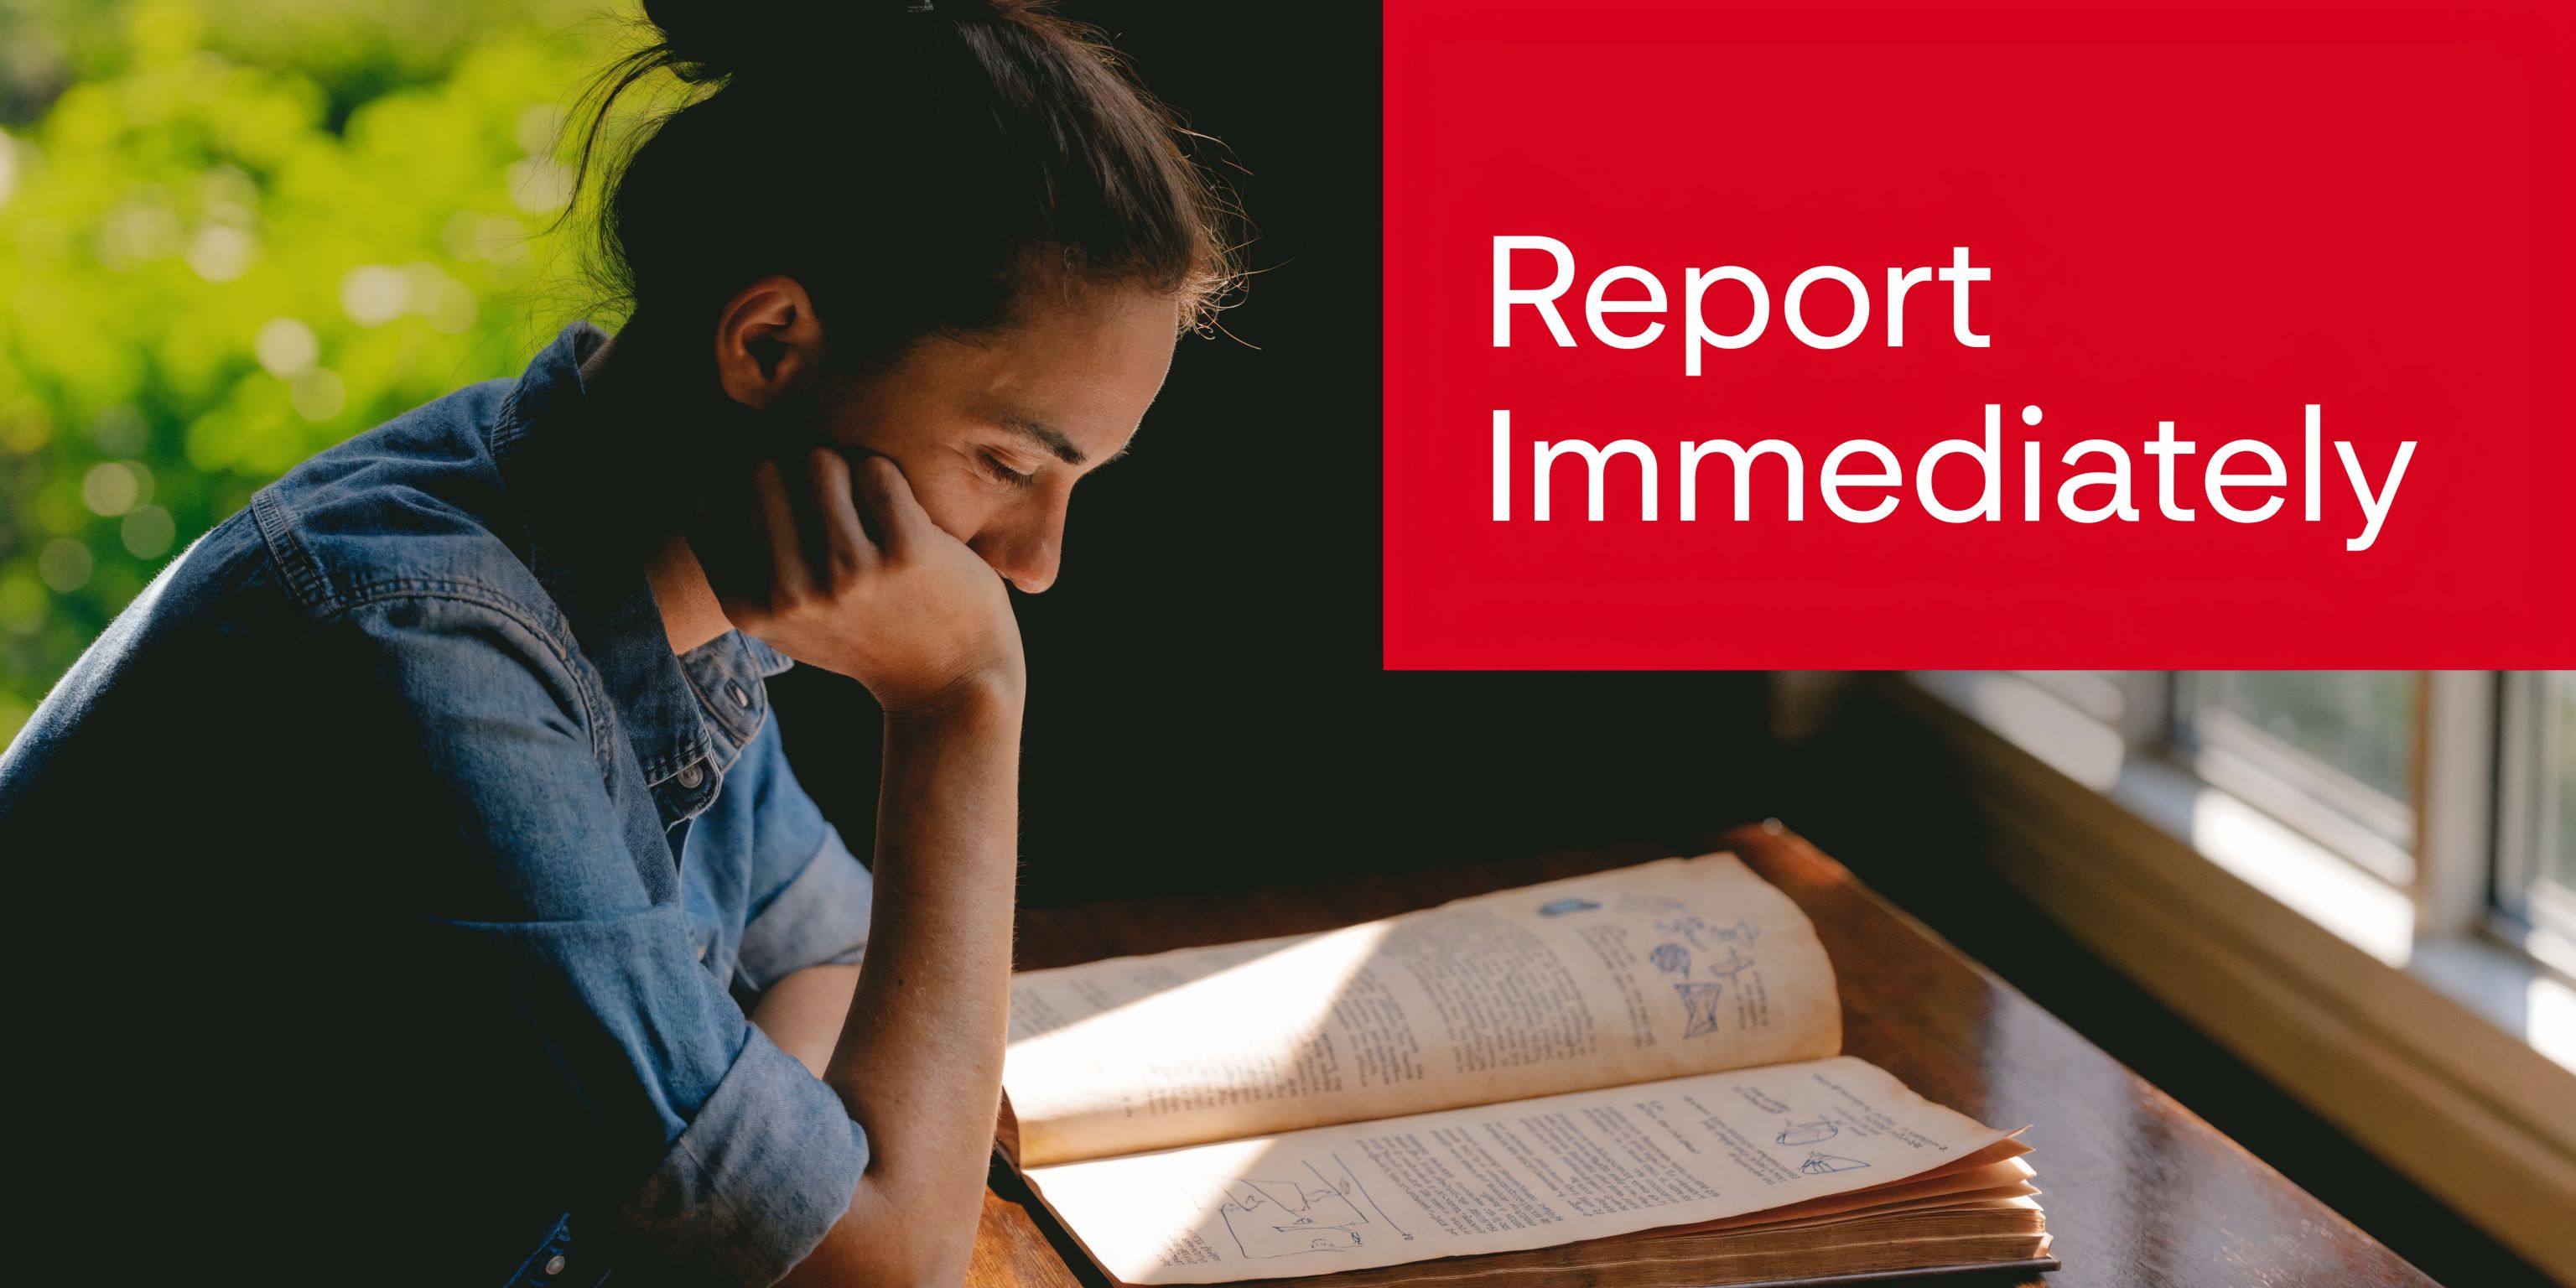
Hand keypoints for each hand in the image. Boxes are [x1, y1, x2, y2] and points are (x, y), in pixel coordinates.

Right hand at [711, 447, 1025, 715]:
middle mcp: (791, 594)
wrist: (954, 682)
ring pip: (819, 462)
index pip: (707, 500)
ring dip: (844, 469)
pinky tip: (898, 508)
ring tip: (863, 502)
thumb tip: (696, 482)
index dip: (741, 484)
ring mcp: (849, 574)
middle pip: (763, 471)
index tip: (780, 503)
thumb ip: (740, 565)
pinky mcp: (906, 552)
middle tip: (830, 499)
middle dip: (794, 471)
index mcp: (749, 609)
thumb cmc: (865, 634)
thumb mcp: (785, 621)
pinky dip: (886, 477)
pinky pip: (876, 470)